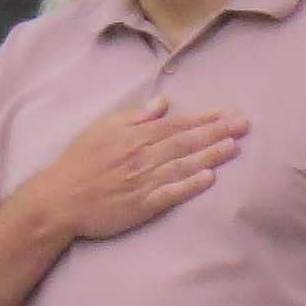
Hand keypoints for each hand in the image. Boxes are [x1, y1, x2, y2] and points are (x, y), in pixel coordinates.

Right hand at [30, 96, 246, 241]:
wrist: (60, 198)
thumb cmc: (81, 161)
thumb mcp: (102, 129)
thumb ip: (135, 116)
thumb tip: (163, 102)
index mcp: (134, 136)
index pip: (176, 124)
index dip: (204, 119)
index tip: (229, 113)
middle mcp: (143, 156)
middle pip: (185, 141)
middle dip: (216, 132)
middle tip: (244, 126)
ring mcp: (145, 181)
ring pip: (183, 164)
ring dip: (210, 155)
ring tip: (235, 147)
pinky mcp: (144, 204)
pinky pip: (171, 193)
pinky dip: (190, 185)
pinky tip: (210, 179)